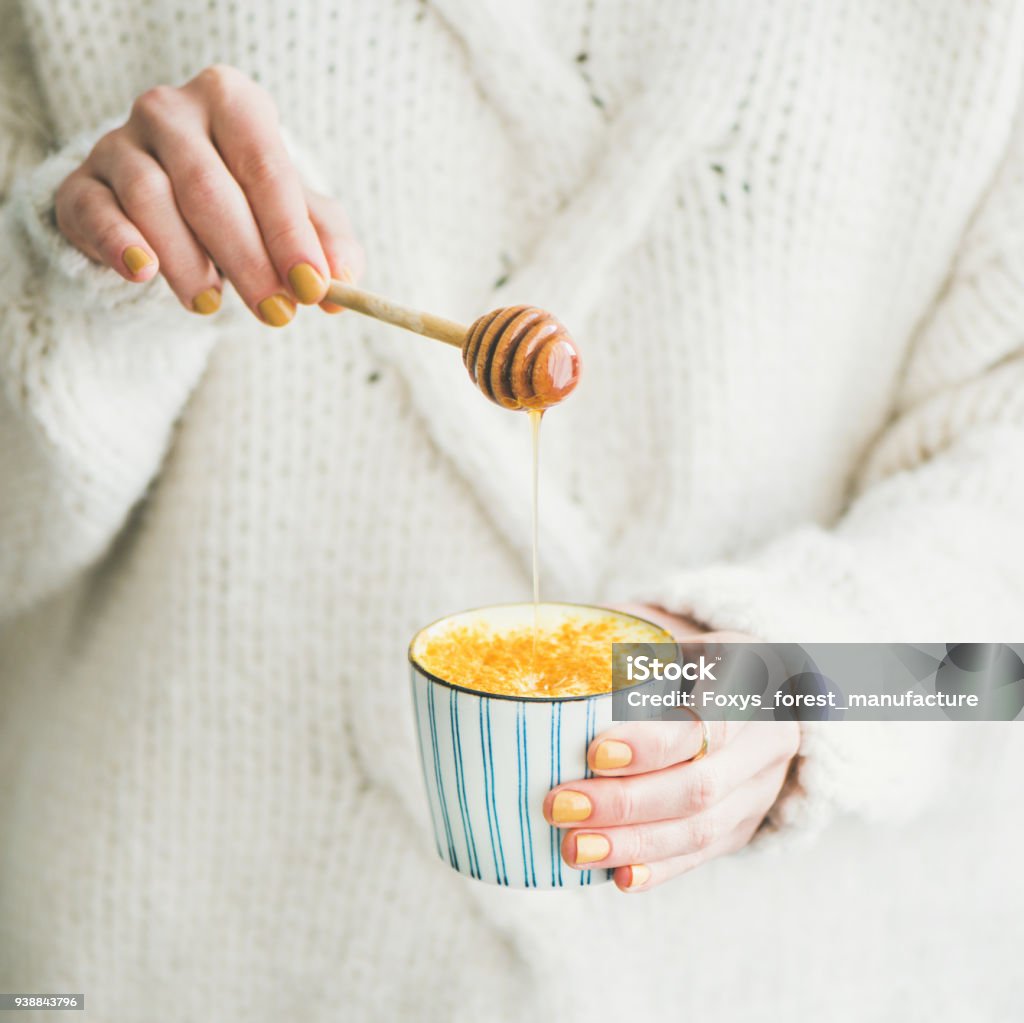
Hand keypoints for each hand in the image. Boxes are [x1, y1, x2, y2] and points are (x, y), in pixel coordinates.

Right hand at [55, 65, 362, 322]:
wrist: (168, 202)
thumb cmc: (245, 203)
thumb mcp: (292, 215)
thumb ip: (325, 242)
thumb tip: (345, 283)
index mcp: (233, 103)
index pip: (265, 167)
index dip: (290, 232)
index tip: (312, 287)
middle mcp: (171, 110)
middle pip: (209, 188)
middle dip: (248, 259)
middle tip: (276, 315)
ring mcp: (119, 143)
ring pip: (151, 199)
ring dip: (188, 262)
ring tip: (213, 306)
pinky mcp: (82, 184)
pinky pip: (94, 211)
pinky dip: (119, 243)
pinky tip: (143, 274)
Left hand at [543, 607, 799, 891]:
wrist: (767, 689)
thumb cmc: (697, 655)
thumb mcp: (679, 633)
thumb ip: (630, 639)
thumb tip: (560, 642)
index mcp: (750, 681)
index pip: (707, 721)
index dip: (653, 744)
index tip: (594, 752)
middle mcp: (765, 740)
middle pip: (699, 787)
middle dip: (624, 803)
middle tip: (559, 805)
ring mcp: (759, 790)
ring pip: (701, 829)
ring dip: (633, 844)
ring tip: (574, 848)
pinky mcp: (745, 825)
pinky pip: (704, 855)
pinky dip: (659, 868)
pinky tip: (618, 878)